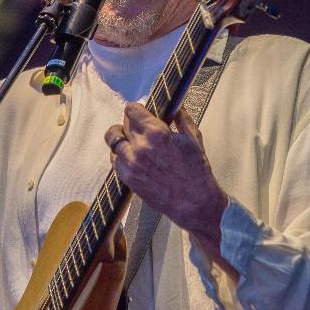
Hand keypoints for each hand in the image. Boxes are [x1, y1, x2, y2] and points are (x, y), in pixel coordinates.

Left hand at [104, 103, 233, 275]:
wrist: (194, 203)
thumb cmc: (197, 170)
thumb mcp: (193, 138)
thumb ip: (181, 118)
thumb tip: (172, 106)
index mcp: (156, 133)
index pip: (131, 110)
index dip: (137, 109)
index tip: (142, 112)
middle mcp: (138, 146)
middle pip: (122, 124)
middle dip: (132, 123)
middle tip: (142, 128)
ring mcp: (130, 164)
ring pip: (113, 140)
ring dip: (122, 138)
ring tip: (134, 142)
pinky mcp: (127, 178)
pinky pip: (115, 159)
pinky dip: (121, 155)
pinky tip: (134, 157)